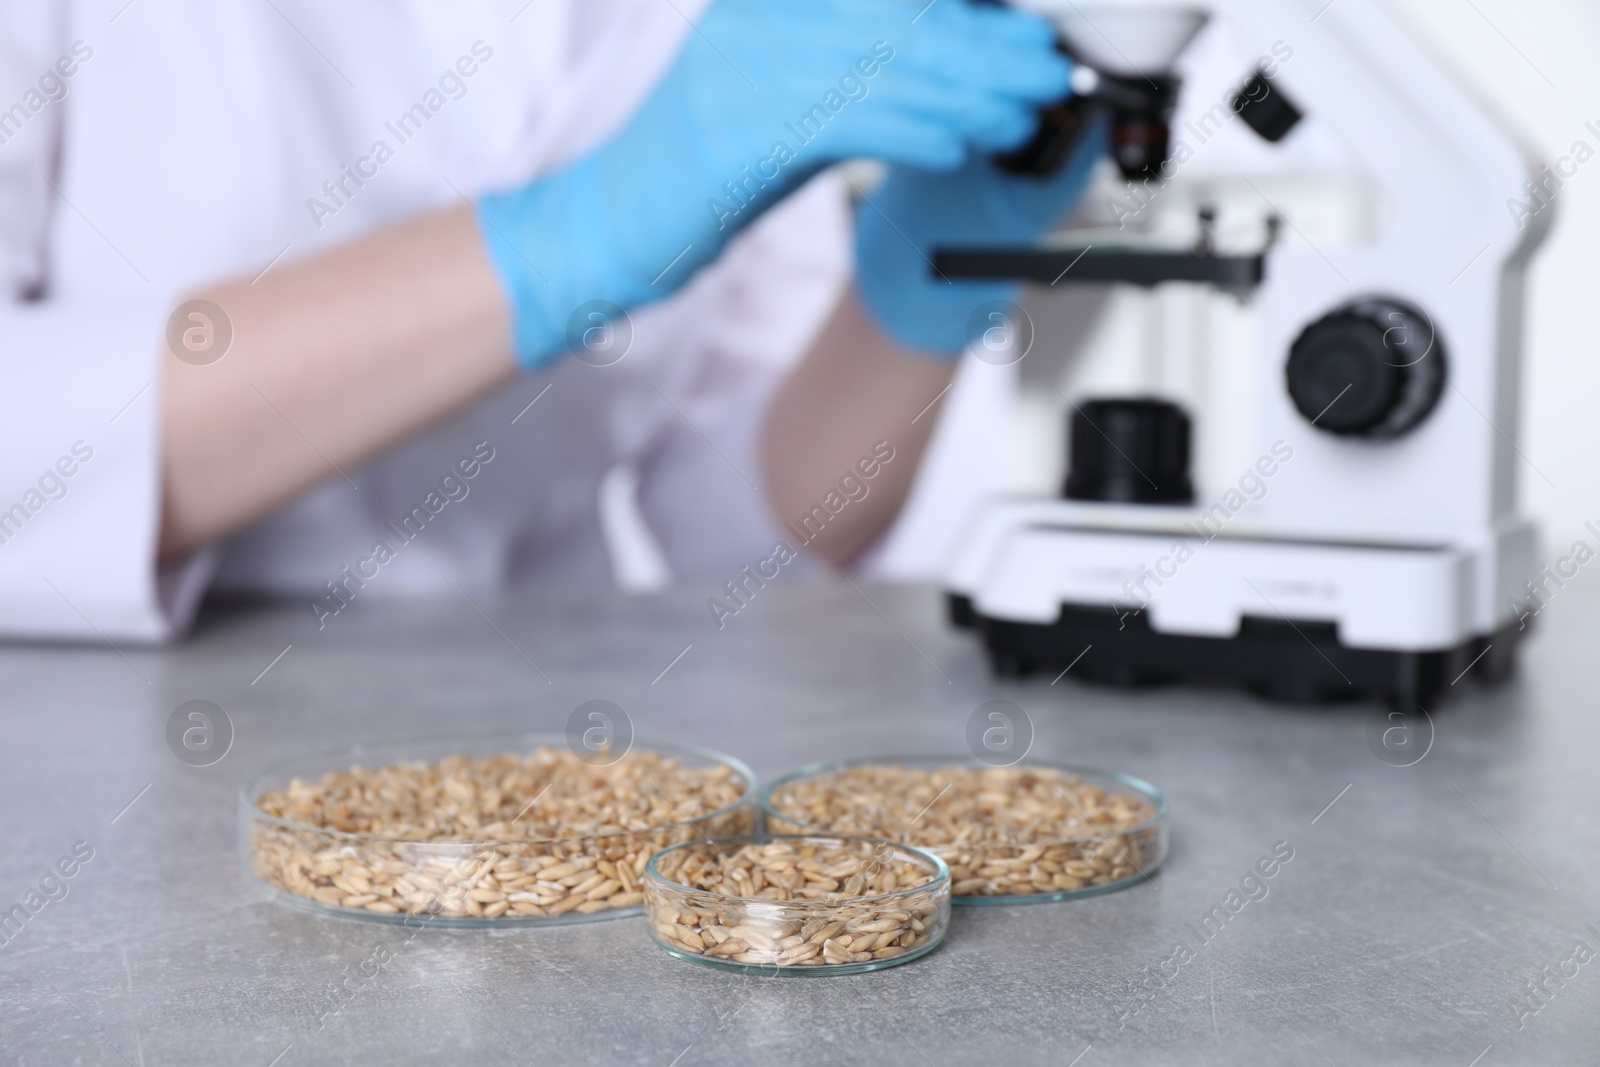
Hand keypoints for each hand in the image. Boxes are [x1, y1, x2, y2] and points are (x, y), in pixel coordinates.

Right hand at [475, 0, 1072, 369]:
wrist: (609, 224)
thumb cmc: (700, 170)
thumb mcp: (779, 97)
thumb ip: (854, 69)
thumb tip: (953, 65)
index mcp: (771, 3)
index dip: (965, 8)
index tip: (1024, 26)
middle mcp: (759, 20)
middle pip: (901, 18)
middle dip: (986, 45)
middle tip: (1046, 67)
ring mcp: (745, 70)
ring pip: (887, 67)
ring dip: (969, 91)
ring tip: (1024, 108)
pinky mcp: (741, 133)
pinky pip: (849, 122)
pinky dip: (913, 131)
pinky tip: (959, 142)